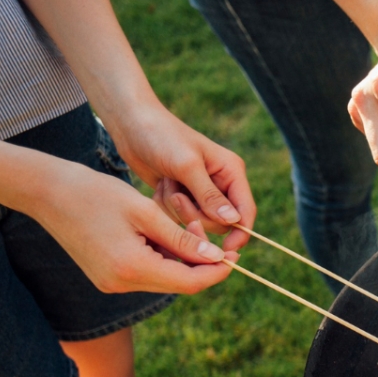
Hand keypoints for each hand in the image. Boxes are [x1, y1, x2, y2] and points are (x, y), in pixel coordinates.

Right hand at [34, 159, 235, 293]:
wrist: (47, 193)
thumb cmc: (97, 193)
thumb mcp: (146, 212)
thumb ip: (182, 239)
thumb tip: (216, 258)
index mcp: (132, 268)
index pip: (189, 282)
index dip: (216, 271)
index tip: (235, 255)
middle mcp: (121, 284)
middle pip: (178, 283)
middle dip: (201, 262)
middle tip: (208, 232)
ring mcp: (112, 283)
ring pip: (164, 277)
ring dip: (181, 257)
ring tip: (185, 224)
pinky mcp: (107, 277)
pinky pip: (147, 272)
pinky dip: (162, 256)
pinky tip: (164, 232)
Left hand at [108, 101, 255, 251]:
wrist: (132, 126)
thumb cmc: (162, 137)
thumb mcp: (187, 165)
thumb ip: (210, 195)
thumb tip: (233, 221)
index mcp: (231, 172)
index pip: (245, 210)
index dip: (240, 232)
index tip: (225, 250)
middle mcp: (221, 184)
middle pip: (220, 222)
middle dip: (196, 215)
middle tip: (177, 196)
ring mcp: (201, 191)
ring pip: (198, 221)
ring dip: (178, 209)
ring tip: (167, 184)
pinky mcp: (183, 196)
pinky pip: (180, 217)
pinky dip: (167, 206)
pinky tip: (161, 185)